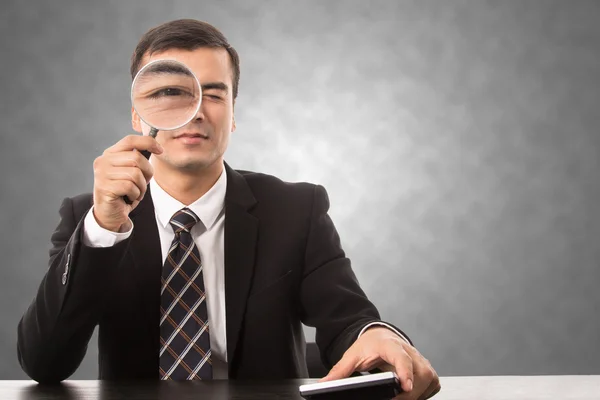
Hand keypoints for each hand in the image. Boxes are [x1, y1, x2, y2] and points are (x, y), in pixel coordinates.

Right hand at [92, 135, 162, 231]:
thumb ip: (136, 159)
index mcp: (110, 154)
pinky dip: (136, 194)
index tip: (160, 150)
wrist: (110, 213)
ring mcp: (102, 174)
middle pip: (136, 158)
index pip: (130, 140)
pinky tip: (130, 198)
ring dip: (141, 186)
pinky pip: (130, 187)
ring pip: (135, 173)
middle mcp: (103, 161)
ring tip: (135, 192)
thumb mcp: (130, 172)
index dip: (148, 142)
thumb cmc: (123, 192)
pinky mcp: (105, 187)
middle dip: (147, 172)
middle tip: (143, 184)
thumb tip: (155, 146)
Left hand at [320, 327, 439, 398]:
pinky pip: (432, 384)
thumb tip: (323, 385)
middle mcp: (409, 350)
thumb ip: (339, 372)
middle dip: (411, 392)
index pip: (401, 357)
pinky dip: (423, 394)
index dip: (405, 371)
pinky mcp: (427, 369)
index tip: (405, 386)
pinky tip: (409, 396)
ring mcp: (420, 359)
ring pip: (429, 379)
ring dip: (417, 395)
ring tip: (398, 398)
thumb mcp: (351, 356)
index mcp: (389, 345)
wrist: (380, 336)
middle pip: (420, 373)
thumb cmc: (368, 346)